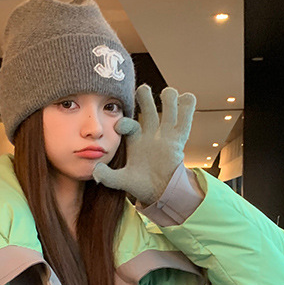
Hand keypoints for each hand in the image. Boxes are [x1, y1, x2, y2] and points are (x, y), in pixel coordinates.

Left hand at [92, 84, 195, 204]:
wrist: (160, 194)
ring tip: (168, 93)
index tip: (119, 125)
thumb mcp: (122, 181)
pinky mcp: (178, 140)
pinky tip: (187, 97)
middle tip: (142, 90)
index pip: (130, 124)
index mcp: (136, 140)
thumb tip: (95, 172)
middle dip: (145, 97)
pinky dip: (187, 108)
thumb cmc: (140, 186)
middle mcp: (151, 134)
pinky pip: (184, 122)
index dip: (124, 122)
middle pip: (148, 109)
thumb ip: (108, 177)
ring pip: (167, 110)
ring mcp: (166, 135)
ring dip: (168, 98)